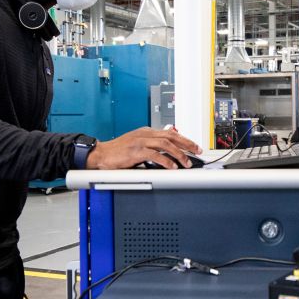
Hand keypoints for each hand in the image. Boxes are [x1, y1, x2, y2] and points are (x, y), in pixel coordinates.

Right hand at [86, 127, 201, 169]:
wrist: (100, 154)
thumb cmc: (117, 152)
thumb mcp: (137, 145)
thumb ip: (151, 148)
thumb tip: (167, 156)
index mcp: (146, 132)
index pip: (170, 132)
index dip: (184, 139)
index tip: (194, 146)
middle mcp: (144, 134)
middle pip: (171, 135)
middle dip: (187, 143)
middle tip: (198, 151)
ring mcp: (140, 141)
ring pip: (165, 144)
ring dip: (179, 154)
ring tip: (187, 163)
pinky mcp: (135, 151)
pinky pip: (154, 155)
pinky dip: (165, 161)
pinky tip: (172, 167)